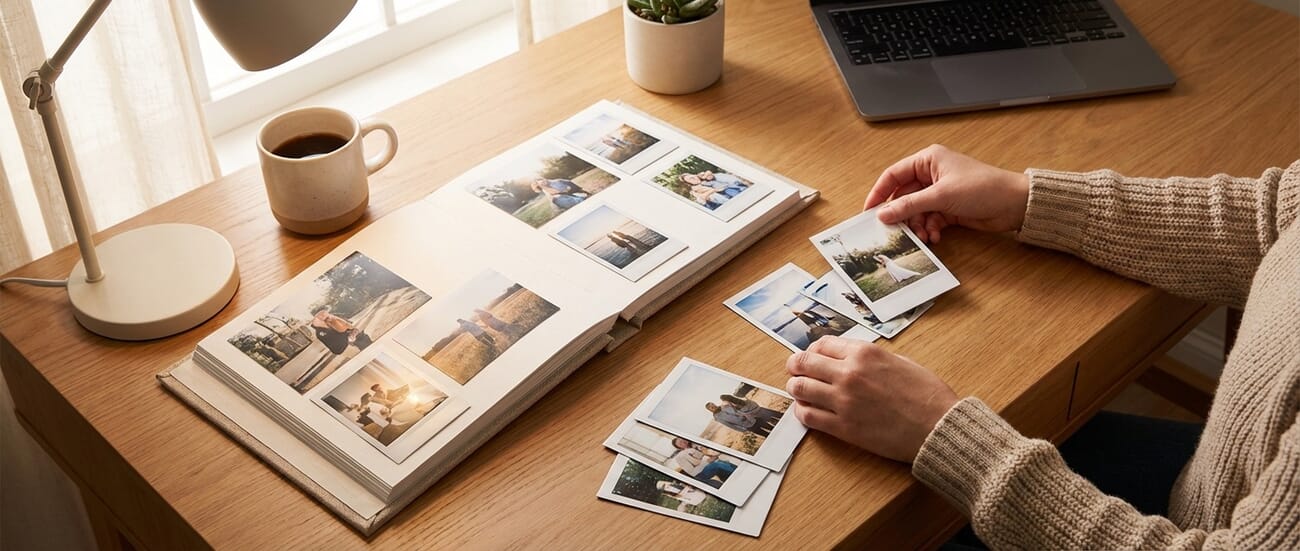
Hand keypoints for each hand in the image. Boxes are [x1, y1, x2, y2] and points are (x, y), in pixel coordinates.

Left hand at [785, 336, 958, 462]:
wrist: (938, 426)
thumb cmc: (926, 394)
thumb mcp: (898, 360)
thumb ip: (868, 357)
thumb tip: (846, 358)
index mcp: (864, 352)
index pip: (821, 345)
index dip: (812, 351)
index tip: (811, 357)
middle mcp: (849, 373)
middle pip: (804, 363)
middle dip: (795, 367)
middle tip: (794, 372)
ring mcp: (843, 400)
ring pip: (800, 389)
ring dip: (795, 388)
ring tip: (797, 391)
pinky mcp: (843, 427)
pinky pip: (808, 416)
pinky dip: (802, 412)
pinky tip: (806, 411)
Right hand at [865, 144, 1030, 242]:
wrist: (1014, 204)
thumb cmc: (983, 188)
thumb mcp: (941, 196)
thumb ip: (910, 205)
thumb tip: (884, 213)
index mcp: (928, 160)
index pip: (894, 175)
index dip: (880, 193)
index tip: (869, 211)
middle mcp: (932, 174)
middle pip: (904, 197)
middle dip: (902, 215)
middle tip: (896, 230)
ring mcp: (940, 192)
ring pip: (916, 211)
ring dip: (918, 225)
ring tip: (923, 235)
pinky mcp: (949, 208)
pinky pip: (930, 220)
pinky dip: (930, 229)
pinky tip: (935, 236)